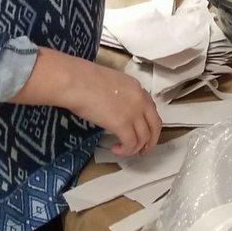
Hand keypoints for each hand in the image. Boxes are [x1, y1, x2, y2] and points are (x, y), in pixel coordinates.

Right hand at [12, 49, 162, 157]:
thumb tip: (117, 109)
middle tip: (142, 150)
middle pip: (155, 125)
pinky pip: (131, 144)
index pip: (151, 110)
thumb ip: (121, 96)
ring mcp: (133, 112)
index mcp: (137, 88)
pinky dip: (125, 150)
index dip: (149, 124)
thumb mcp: (112, 84)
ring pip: (144, 138)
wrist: (76, 81)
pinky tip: (115, 149)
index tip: (143, 132)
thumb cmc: (85, 79)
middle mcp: (141, 100)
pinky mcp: (122, 124)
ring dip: (134, 148)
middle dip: (150, 141)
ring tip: (122, 150)